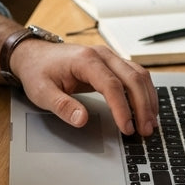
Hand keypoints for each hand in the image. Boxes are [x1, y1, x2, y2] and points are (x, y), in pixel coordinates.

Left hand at [10, 39, 158, 136]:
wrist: (34, 55)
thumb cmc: (38, 70)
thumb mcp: (42, 92)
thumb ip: (62, 106)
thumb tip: (82, 120)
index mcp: (85, 60)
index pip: (111, 85)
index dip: (122, 108)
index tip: (127, 128)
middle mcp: (101, 55)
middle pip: (132, 78)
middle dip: (143, 106)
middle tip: (145, 130)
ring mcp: (108, 57)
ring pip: (138, 75)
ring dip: (148, 99)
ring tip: (150, 123)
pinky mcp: (111, 63)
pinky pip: (134, 75)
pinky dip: (144, 92)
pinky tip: (146, 108)